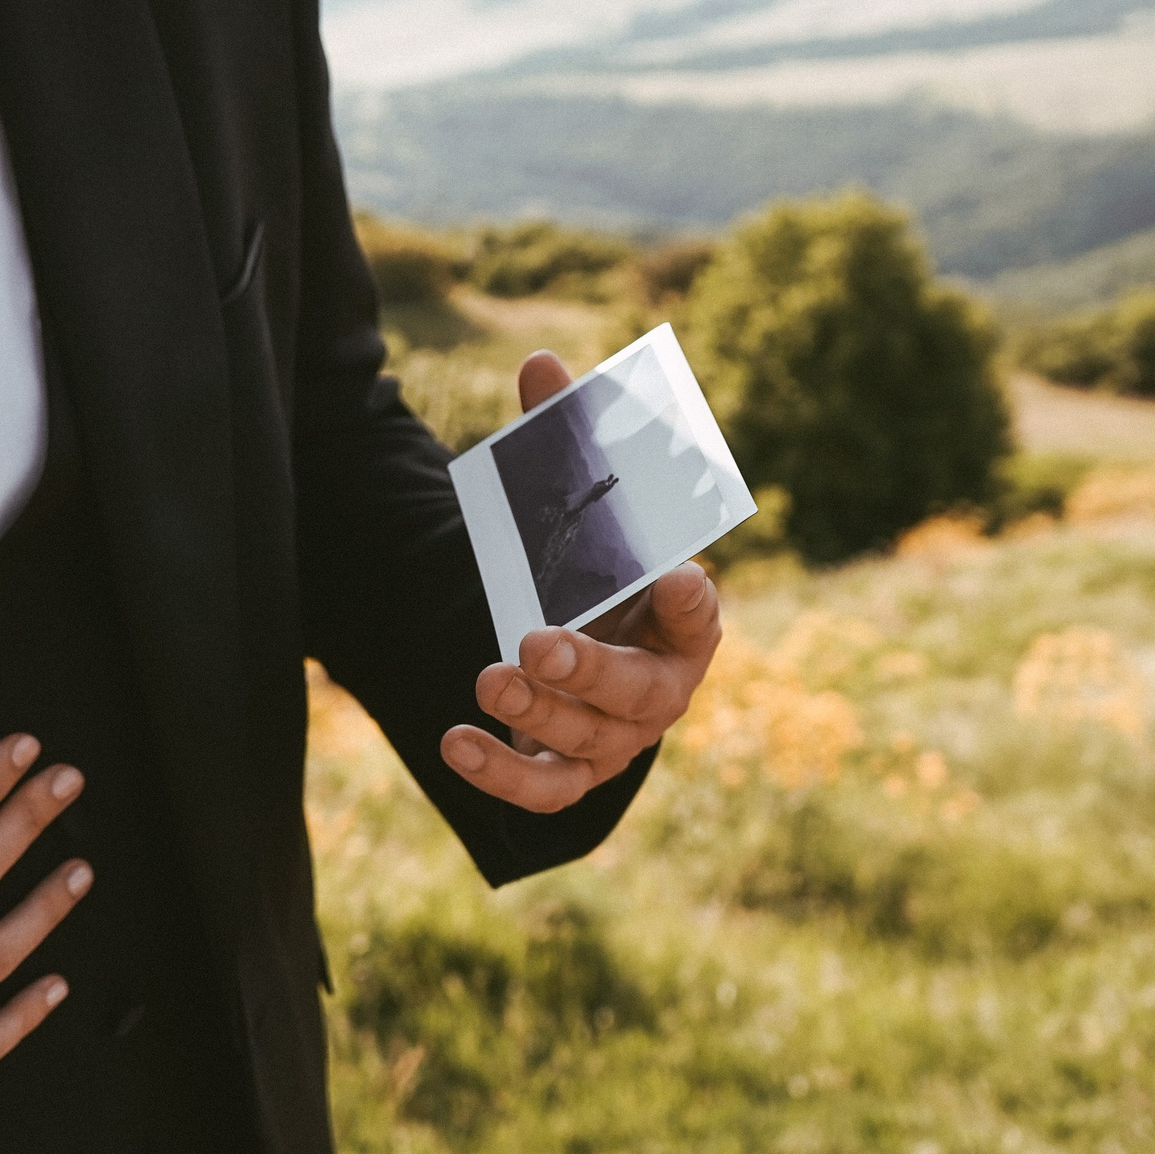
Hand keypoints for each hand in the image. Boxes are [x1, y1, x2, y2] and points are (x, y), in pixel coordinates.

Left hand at [438, 351, 724, 811]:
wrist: (586, 654)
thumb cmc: (599, 577)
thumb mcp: (584, 513)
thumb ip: (568, 441)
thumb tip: (539, 363)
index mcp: (683, 619)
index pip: (699, 613)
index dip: (690, 600)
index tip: (675, 576)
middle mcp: (661, 686)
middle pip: (640, 691)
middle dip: (590, 670)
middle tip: (537, 643)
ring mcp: (618, 738)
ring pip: (588, 739)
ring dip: (537, 711)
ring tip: (488, 677)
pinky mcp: (572, 772)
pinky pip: (545, 789)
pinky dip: (501, 774)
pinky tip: (455, 741)